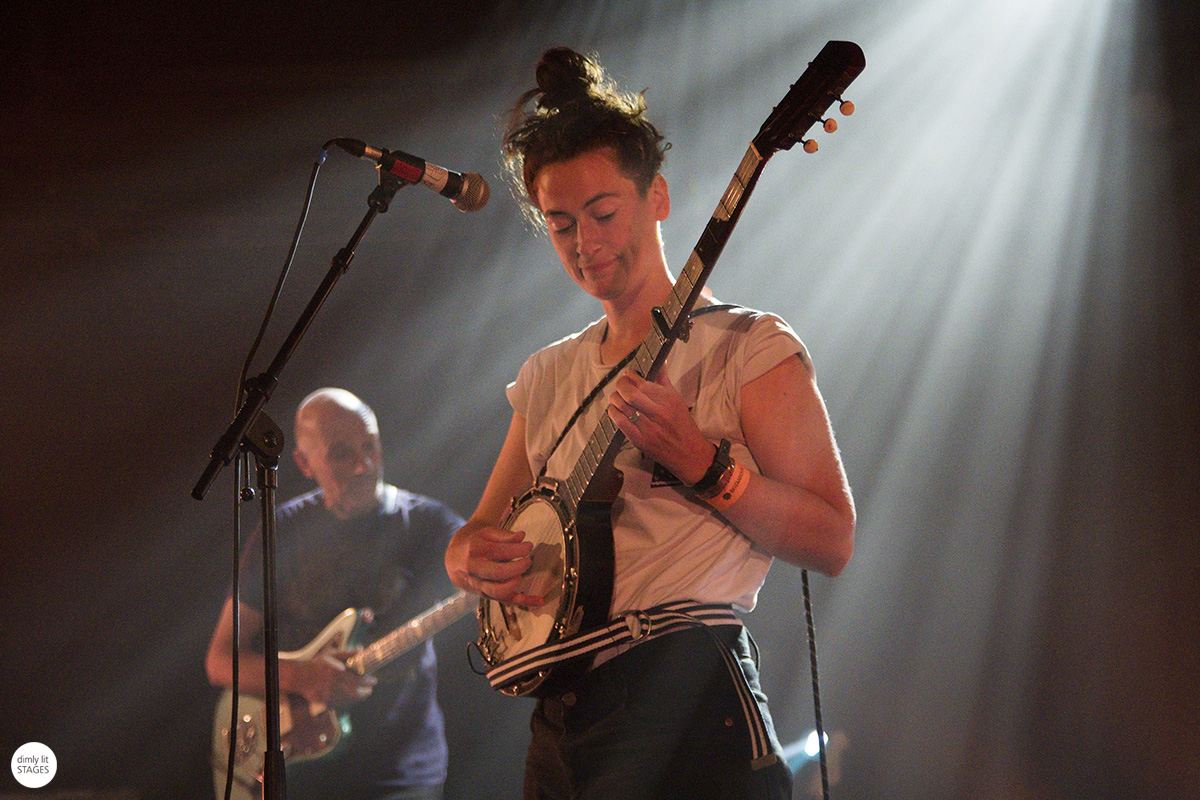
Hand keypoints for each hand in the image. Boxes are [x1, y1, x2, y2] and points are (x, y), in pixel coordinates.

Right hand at [287, 651, 376, 708]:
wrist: (299, 677)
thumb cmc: (316, 664)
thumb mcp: (331, 655)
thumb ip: (347, 653)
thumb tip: (361, 649)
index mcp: (338, 672)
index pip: (359, 680)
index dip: (369, 681)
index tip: (374, 680)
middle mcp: (335, 685)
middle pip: (356, 692)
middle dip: (366, 691)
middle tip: (370, 689)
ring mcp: (330, 695)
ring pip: (350, 700)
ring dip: (359, 698)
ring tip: (364, 694)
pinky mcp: (325, 702)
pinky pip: (341, 705)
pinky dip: (349, 702)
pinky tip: (352, 699)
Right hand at [460, 523, 546, 607]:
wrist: (454, 558)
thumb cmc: (476, 542)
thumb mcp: (487, 533)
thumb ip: (505, 535)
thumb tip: (522, 536)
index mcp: (476, 550)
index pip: (499, 551)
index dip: (518, 549)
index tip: (529, 546)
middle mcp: (475, 569)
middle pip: (498, 573)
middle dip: (517, 567)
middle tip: (528, 561)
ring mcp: (479, 584)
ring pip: (497, 591)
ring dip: (514, 586)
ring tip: (522, 576)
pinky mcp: (486, 594)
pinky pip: (505, 601)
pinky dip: (523, 602)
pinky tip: (539, 601)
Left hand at [606, 370, 714, 484]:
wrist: (689, 454)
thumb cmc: (683, 425)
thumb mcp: (677, 400)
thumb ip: (664, 381)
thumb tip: (659, 363)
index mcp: (668, 400)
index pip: (642, 383)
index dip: (630, 376)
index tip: (628, 374)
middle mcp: (658, 413)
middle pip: (629, 393)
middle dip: (620, 385)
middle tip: (620, 384)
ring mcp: (648, 428)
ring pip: (622, 406)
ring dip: (615, 398)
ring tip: (617, 396)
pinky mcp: (639, 441)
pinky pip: (620, 422)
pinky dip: (614, 413)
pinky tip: (617, 410)